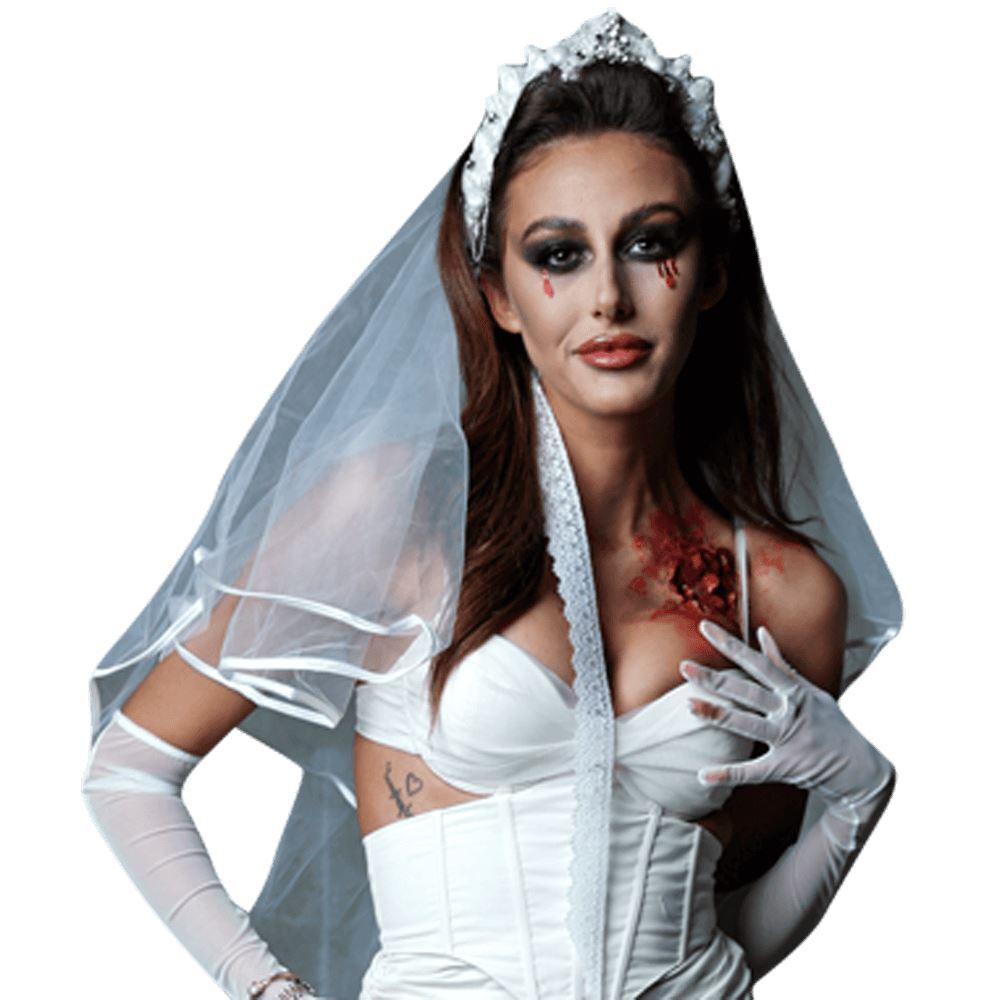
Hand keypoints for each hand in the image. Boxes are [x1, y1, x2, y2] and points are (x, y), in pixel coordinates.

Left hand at [681, 619, 893, 812]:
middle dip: (715, 678)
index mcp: (794, 690)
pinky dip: (728, 773)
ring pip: (747, 724)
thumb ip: (784, 665)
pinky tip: (703, 774)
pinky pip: (753, 770)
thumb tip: (762, 634)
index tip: (704, 628)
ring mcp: (789, 738)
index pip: (757, 662)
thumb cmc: (833, 726)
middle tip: (684, 666)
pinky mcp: (787, 766)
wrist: (863, 770)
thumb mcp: (813, 691)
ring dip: (717, 715)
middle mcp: (790, 711)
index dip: (730, 644)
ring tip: (689, 705)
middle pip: (746, 691)